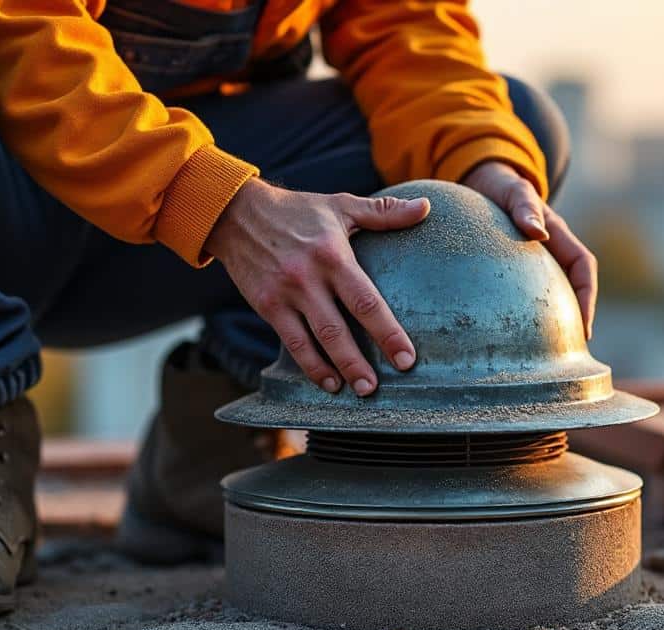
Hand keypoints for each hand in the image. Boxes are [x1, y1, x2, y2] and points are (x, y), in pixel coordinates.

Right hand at [204, 178, 429, 395]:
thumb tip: (426, 207)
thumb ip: (384, 212)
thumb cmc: (297, 210)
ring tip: (358, 390)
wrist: (236, 213)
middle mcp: (308, 277)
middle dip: (360, 362)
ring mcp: (285, 294)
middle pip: (339, 329)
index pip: (366, 301)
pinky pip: (291, 342)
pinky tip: (327, 381)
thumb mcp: (341, 205)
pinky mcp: (266, 305)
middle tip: (378, 388)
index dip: (387, 333)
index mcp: (333, 254)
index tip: (406, 358)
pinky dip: (310, 364)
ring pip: (314, 341)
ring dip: (337, 369)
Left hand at [461, 161, 597, 337]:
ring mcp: (535, 260)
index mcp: (558, 235)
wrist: (482, 181)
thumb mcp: (511, 191)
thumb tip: (538, 233)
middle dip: (576, 317)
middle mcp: (551, 250)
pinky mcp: (515, 269)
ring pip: (551, 293)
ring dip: (554, 318)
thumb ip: (523, 206)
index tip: (583, 326)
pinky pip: (526, 294)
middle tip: (569, 349)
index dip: (588, 296)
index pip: (583, 267)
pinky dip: (525, 313)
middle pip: (572, 287)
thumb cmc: (499, 186)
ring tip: (544, 352)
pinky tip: (511, 334)